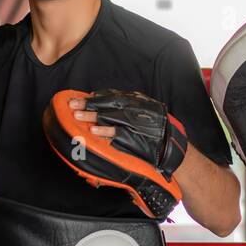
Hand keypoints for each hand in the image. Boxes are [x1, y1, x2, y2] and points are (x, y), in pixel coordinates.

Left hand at [68, 89, 187, 181]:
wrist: (173, 149)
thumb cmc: (156, 132)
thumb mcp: (145, 113)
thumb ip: (127, 107)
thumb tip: (100, 101)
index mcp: (139, 102)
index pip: (113, 96)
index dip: (96, 97)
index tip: (81, 98)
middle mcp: (138, 110)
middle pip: (109, 104)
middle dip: (89, 104)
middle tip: (72, 104)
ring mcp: (138, 124)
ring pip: (111, 117)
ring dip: (93, 116)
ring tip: (77, 116)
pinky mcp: (138, 139)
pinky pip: (119, 134)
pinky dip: (106, 132)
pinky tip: (93, 131)